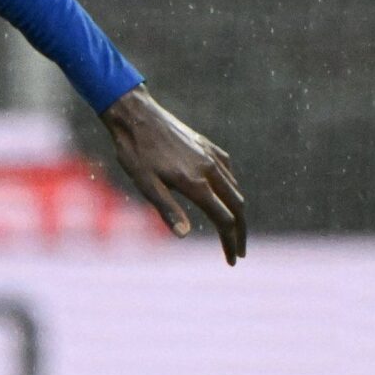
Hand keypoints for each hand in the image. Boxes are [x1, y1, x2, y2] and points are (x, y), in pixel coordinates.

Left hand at [102, 86, 246, 264]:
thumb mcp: (145, 184)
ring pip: (234, 189)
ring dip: (238, 213)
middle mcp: (210, 169)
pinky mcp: (207, 146)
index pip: (224, 220)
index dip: (229, 242)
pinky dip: (232, 189)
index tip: (231, 260)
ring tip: (234, 230)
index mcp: (196, 182)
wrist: (136, 114)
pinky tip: (225, 196)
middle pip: (237, 206)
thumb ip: (167, 209)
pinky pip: (228, 172)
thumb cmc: (135, 151)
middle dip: (240, 232)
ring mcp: (211, 155)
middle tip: (239, 252)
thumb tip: (184, 234)